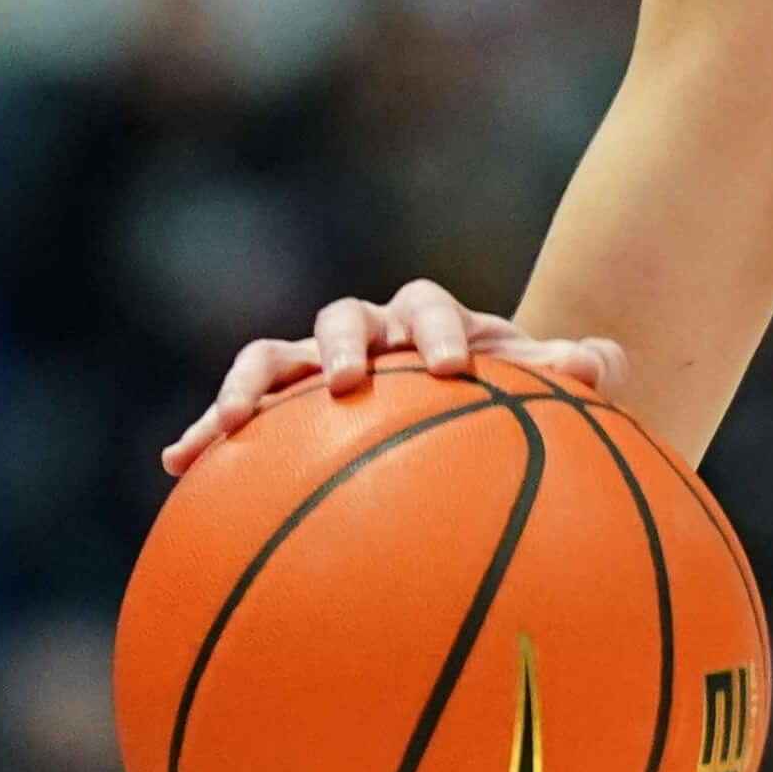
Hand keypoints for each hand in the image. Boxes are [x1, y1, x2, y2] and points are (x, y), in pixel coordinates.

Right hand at [159, 279, 627, 475]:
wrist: (463, 410)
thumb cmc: (506, 400)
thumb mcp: (547, 389)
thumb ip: (580, 371)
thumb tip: (596, 362)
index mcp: (428, 319)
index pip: (428, 305)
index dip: (439, 328)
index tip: (453, 367)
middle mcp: (365, 332)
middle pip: (343, 316)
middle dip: (344, 343)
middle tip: (350, 379)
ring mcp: (313, 365)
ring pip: (273, 355)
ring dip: (251, 382)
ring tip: (233, 422)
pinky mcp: (277, 407)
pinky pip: (235, 414)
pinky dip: (205, 432)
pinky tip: (176, 466)